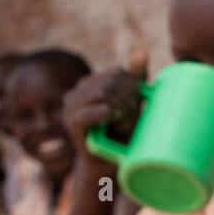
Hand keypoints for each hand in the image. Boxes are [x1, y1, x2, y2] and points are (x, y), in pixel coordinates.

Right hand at [63, 49, 148, 164]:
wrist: (109, 163)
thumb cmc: (123, 132)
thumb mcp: (133, 102)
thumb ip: (135, 78)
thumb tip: (142, 51)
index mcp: (92, 83)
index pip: (117, 72)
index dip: (133, 87)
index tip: (138, 105)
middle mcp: (78, 90)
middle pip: (110, 81)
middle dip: (129, 98)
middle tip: (132, 116)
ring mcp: (71, 105)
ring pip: (102, 93)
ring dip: (121, 108)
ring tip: (125, 122)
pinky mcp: (71, 122)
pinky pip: (89, 111)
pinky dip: (107, 114)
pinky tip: (115, 119)